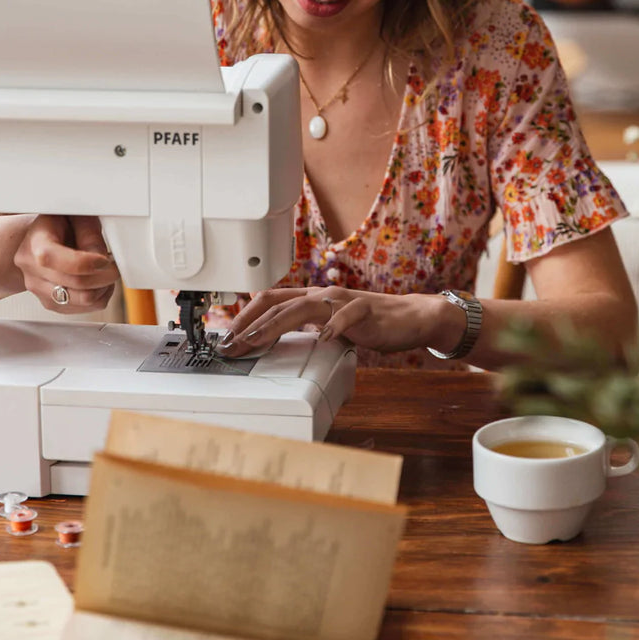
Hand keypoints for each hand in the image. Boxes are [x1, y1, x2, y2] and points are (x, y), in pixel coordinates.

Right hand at [14, 215, 119, 314]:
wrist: (42, 239)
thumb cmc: (61, 224)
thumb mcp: (76, 217)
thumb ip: (89, 234)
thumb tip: (101, 258)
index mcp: (34, 242)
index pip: (53, 258)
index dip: (86, 261)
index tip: (105, 258)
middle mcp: (31, 269)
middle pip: (76, 283)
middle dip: (105, 275)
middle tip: (115, 265)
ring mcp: (38, 289)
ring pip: (83, 300)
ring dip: (104, 287)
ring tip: (106, 272)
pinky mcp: (50, 304)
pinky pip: (85, 309)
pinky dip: (100, 297)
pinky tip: (100, 282)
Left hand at [218, 286, 465, 358]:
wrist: (410, 317)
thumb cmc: (370, 323)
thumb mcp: (330, 326)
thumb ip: (307, 329)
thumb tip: (275, 341)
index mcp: (312, 299)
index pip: (270, 301)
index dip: (245, 317)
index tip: (228, 338)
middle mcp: (322, 295)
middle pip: (276, 303)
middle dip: (249, 324)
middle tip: (231, 344)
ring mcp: (343, 300)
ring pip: (301, 308)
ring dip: (274, 325)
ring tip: (257, 341)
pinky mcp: (364, 310)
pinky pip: (345, 316)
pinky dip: (332, 327)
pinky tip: (323, 339)